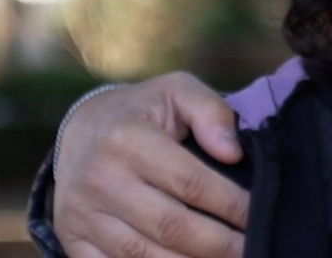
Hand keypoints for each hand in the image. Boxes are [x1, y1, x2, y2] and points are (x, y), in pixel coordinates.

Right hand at [52, 72, 248, 257]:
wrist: (80, 128)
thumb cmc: (142, 111)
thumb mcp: (177, 91)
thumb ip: (211, 112)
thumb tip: (233, 152)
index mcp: (126, 139)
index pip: (192, 183)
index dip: (231, 205)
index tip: (258, 216)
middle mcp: (100, 180)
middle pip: (171, 227)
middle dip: (219, 245)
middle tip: (252, 250)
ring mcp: (82, 214)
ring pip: (143, 256)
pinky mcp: (72, 239)